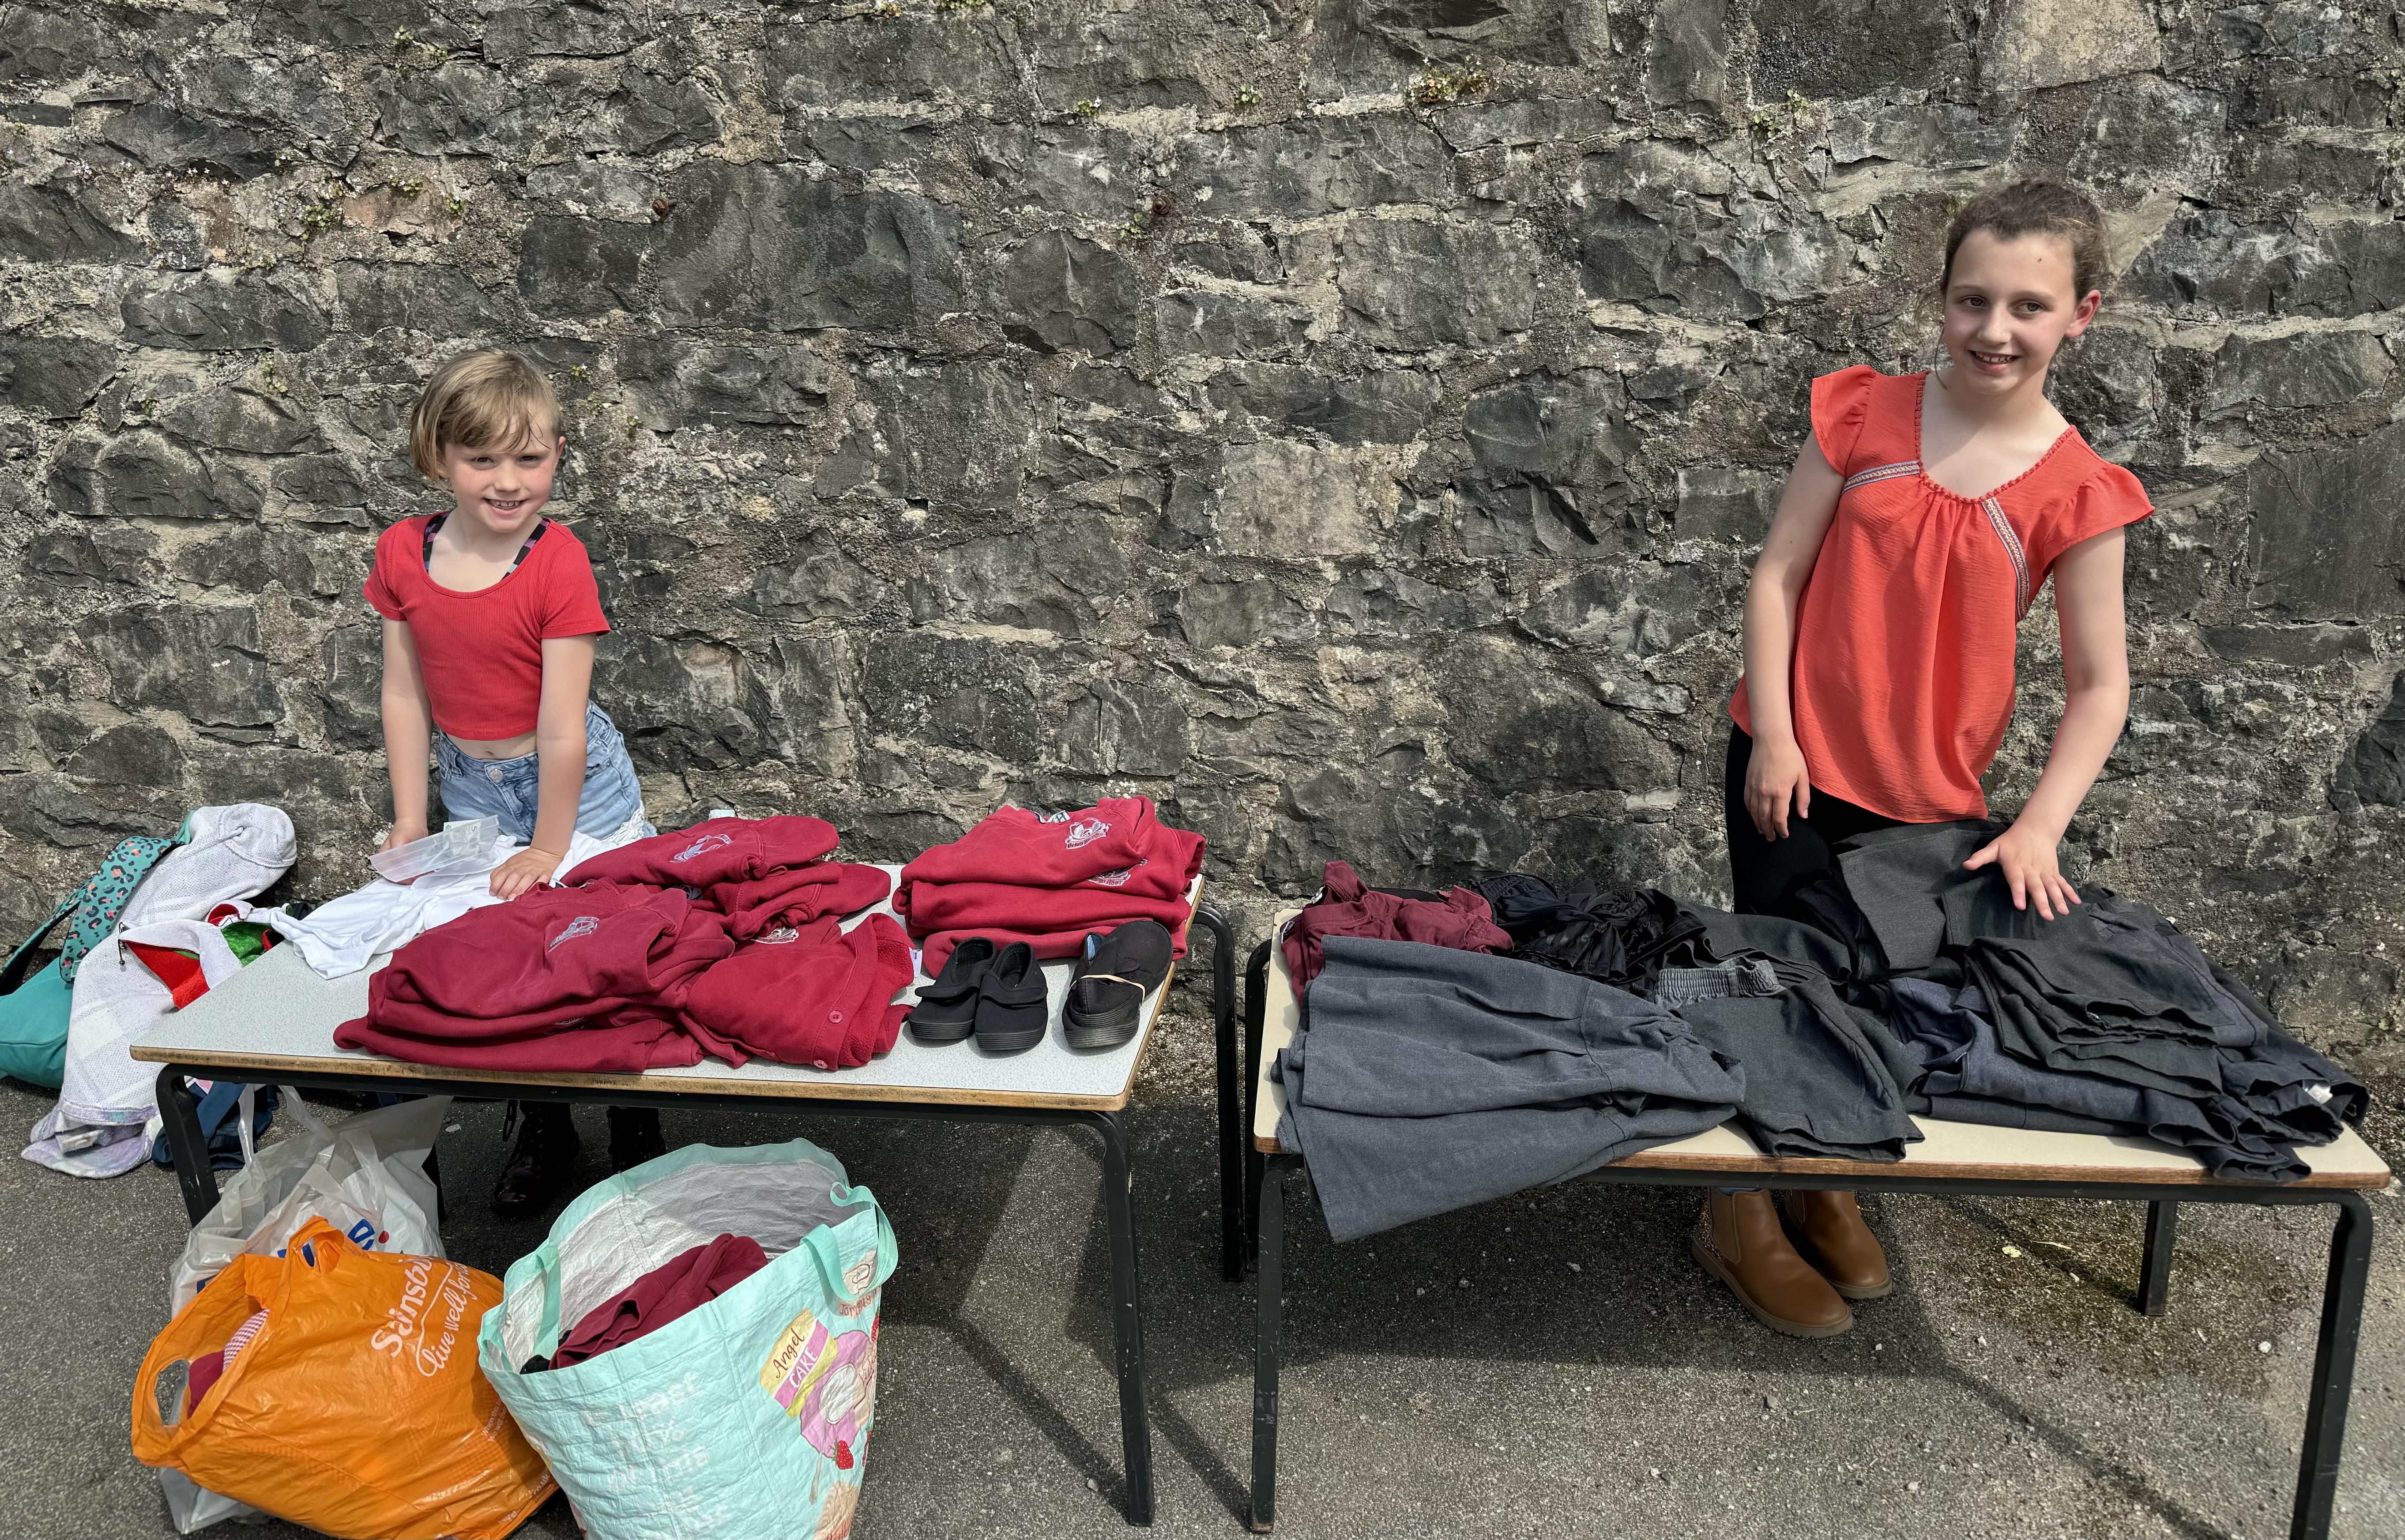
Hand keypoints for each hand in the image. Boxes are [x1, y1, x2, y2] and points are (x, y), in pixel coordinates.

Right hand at [378, 822, 427, 883]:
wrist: (414, 823)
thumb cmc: (404, 829)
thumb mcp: (399, 841)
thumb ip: (397, 853)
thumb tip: (401, 864)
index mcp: (384, 857)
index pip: (388, 873)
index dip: (398, 878)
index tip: (408, 879)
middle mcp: (392, 861)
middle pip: (399, 875)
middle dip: (409, 878)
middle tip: (418, 877)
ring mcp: (402, 861)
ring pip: (407, 873)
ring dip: (415, 876)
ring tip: (423, 874)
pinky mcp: (410, 860)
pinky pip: (415, 869)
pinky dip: (420, 871)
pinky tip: (426, 870)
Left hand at [491, 845, 564, 900]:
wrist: (543, 852)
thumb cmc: (525, 860)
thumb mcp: (509, 863)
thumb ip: (500, 873)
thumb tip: (492, 884)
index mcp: (512, 865)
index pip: (502, 874)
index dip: (496, 884)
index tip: (493, 893)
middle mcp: (523, 867)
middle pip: (513, 877)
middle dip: (506, 889)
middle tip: (502, 898)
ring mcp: (535, 870)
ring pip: (527, 878)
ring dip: (519, 888)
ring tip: (512, 897)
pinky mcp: (546, 872)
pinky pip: (542, 879)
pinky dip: (538, 885)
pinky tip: (531, 892)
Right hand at [1744, 734, 1811, 839]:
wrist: (1771, 740)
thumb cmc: (1790, 756)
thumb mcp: (1802, 776)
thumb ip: (1803, 798)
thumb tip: (1803, 815)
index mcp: (1780, 792)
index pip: (1779, 818)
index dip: (1781, 829)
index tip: (1784, 835)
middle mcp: (1765, 793)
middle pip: (1764, 817)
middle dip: (1768, 830)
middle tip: (1771, 838)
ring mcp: (1754, 787)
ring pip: (1753, 811)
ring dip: (1757, 823)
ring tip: (1762, 830)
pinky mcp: (1748, 782)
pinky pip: (1746, 801)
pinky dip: (1749, 811)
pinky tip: (1753, 815)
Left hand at [1963, 820, 2080, 920]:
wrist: (2035, 829)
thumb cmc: (2011, 842)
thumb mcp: (1994, 847)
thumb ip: (1980, 858)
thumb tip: (1965, 865)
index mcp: (2015, 865)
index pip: (2016, 880)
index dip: (2018, 892)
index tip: (2020, 906)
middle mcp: (2032, 870)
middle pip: (2037, 887)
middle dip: (2043, 902)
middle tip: (2047, 916)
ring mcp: (2044, 872)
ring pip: (2052, 886)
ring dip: (2059, 899)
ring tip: (2063, 912)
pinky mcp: (2053, 872)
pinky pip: (2062, 883)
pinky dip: (2070, 892)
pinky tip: (2076, 903)